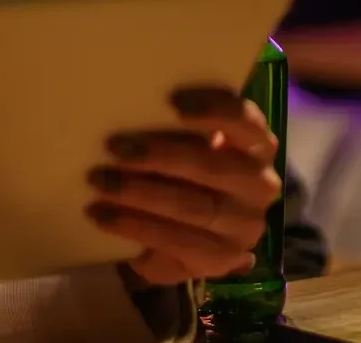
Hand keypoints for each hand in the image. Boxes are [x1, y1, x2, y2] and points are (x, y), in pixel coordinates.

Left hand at [86, 87, 281, 288]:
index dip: (214, 109)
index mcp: (257, 146)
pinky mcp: (222, 260)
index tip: (172, 101)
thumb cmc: (179, 177)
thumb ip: (174, 130)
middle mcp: (260, 185)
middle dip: (161, 156)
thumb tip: (128, 109)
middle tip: (114, 146)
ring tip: (99, 181)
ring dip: (140, 193)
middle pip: (213, 166)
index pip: (247, 122)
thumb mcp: (184, 148)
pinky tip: (102, 215)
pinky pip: (176, 241)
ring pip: (193, 206)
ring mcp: (245, 227)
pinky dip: (134, 226)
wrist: (175, 241)